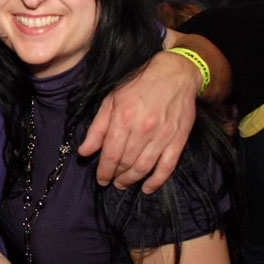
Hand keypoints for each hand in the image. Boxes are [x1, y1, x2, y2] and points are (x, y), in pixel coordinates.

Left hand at [78, 50, 197, 193]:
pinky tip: (147, 188)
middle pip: (127, 162)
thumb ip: (97, 128)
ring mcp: (163, 135)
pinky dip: (157, 181)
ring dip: (132, 180)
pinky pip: (167, 166)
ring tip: (123, 184)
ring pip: (144, 167)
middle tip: (111, 182)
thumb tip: (84, 151)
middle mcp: (143, 129)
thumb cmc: (138, 86)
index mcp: (123, 118)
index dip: (104, 170)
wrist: (175, 75)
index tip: (101, 178)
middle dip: (116, 176)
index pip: (111, 153)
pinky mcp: (178, 139)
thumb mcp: (111, 101)